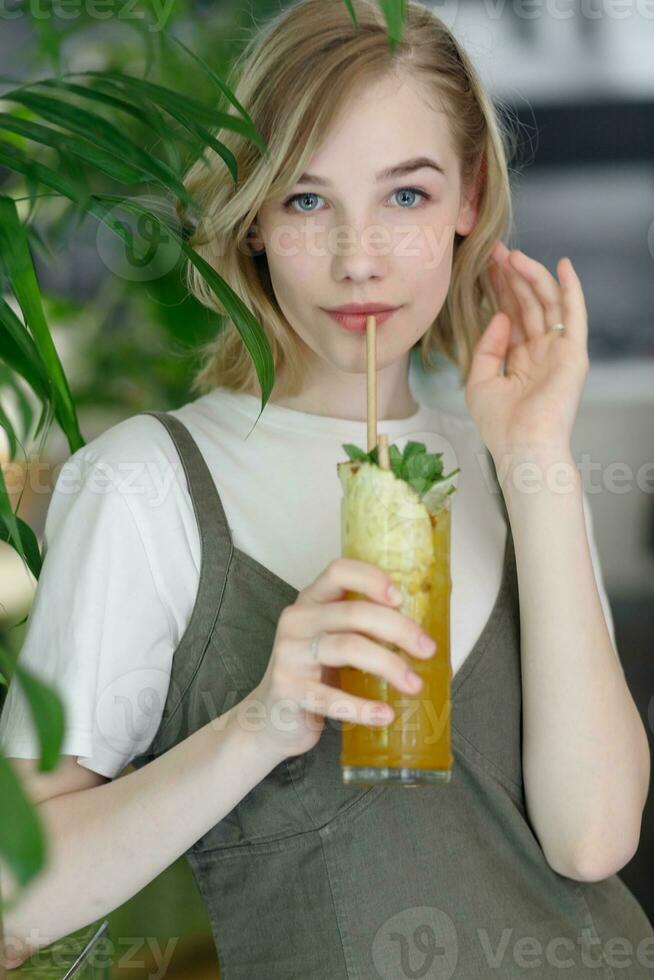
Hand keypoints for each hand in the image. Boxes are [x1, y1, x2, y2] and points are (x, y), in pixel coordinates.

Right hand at [247, 558, 437, 763]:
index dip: (371, 579)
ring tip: (414, 684)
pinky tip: (385, 715)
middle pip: (354, 612)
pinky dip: (363, 708)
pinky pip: (332, 698)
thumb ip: (359, 626)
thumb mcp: (330, 640)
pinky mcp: (288, 690)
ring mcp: (289, 655)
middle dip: (399, 629)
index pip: (339, 571)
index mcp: (310, 601)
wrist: (269, 718)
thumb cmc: (312, 675)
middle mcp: (296, 621)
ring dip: (389, 665)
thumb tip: (420, 629)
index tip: (401, 598)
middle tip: (427, 649)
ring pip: (348, 648)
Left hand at [464, 241, 588, 462]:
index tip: (485, 266)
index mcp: (519, 361)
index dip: (499, 290)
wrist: (522, 447)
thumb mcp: (480, 382)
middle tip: (495, 252)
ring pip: (547, 303)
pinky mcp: (573, 352)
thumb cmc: (500, 426)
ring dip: (532, 276)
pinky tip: (563, 265)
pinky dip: (571, 288)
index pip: (511, 315)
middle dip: (512, 277)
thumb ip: (487, 347)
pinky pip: (575, 314)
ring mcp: (558, 351)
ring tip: (512, 255)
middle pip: (528, 305)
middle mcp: (540, 353)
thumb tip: (500, 315)